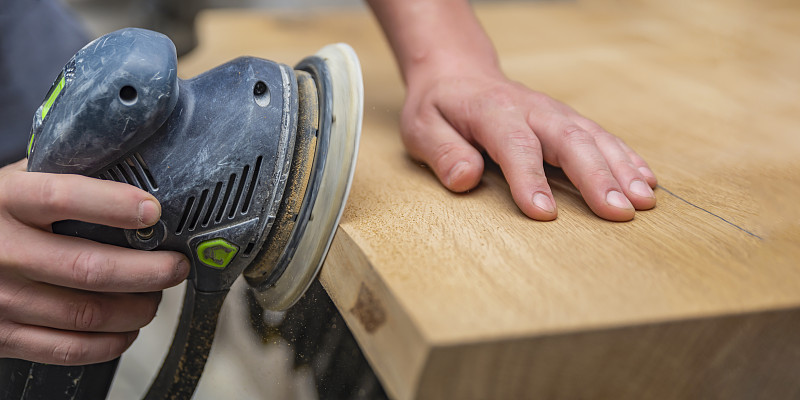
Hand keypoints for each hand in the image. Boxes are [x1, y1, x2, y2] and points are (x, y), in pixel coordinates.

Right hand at [0, 159, 189, 364]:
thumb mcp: (16, 182)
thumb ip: (62, 175)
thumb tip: (131, 171)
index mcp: (8, 201)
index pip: (65, 197)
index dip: (115, 205)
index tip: (152, 211)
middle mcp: (3, 250)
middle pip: (90, 268)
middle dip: (150, 271)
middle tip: (176, 266)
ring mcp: (1, 298)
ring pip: (88, 314)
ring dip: (137, 308)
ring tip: (156, 295)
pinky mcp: (2, 335)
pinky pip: (68, 349)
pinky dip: (110, 342)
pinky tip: (126, 328)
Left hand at [400, 70, 657, 220]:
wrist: (459, 74)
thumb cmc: (439, 107)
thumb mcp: (422, 127)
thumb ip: (442, 152)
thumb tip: (464, 179)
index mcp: (491, 111)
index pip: (514, 145)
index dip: (529, 178)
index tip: (544, 213)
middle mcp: (530, 109)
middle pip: (568, 140)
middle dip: (595, 176)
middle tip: (618, 212)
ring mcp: (553, 113)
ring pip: (592, 137)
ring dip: (621, 169)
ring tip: (643, 201)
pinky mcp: (567, 120)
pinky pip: (602, 136)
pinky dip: (626, 157)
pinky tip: (646, 180)